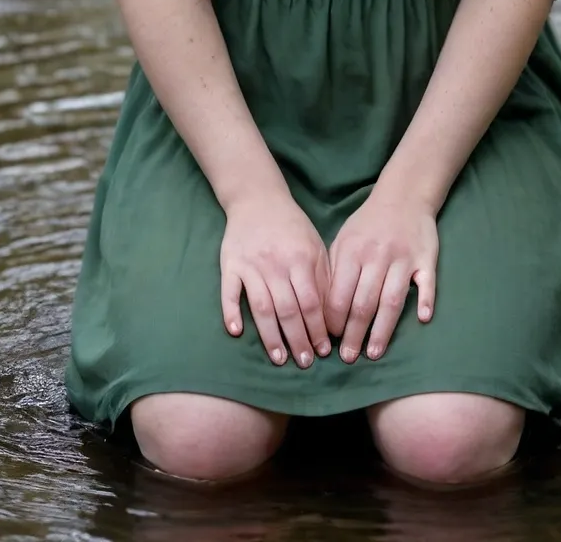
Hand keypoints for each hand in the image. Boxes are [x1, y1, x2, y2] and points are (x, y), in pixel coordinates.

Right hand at [220, 190, 332, 368]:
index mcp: (301, 259)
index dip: (318, 329)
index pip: (312, 302)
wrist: (257, 198)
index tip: (323, 351)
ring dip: (270, 336)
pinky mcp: (230, 264)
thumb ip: (323, 277)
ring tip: (279, 358)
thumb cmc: (291, 226)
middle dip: (298, 339)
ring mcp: (251, 265)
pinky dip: (231, 311)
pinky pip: (229, 291)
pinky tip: (236, 332)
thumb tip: (331, 314)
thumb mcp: (315, 245)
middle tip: (304, 363)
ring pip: (262, 307)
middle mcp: (276, 264)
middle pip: (288, 310)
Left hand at [324, 186, 437, 363]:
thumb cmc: (368, 224)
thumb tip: (323, 310)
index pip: (339, 294)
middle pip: (364, 303)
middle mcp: (377, 256)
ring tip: (374, 353)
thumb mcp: (343, 239)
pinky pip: (427, 282)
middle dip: (354, 334)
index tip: (329, 340)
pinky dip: (425, 300)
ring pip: (392, 300)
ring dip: (382, 330)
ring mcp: (403, 258)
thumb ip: (334, 271)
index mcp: (352, 251)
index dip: (333, 320)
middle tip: (348, 358)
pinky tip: (422, 319)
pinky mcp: (426, 258)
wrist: (404, 194)